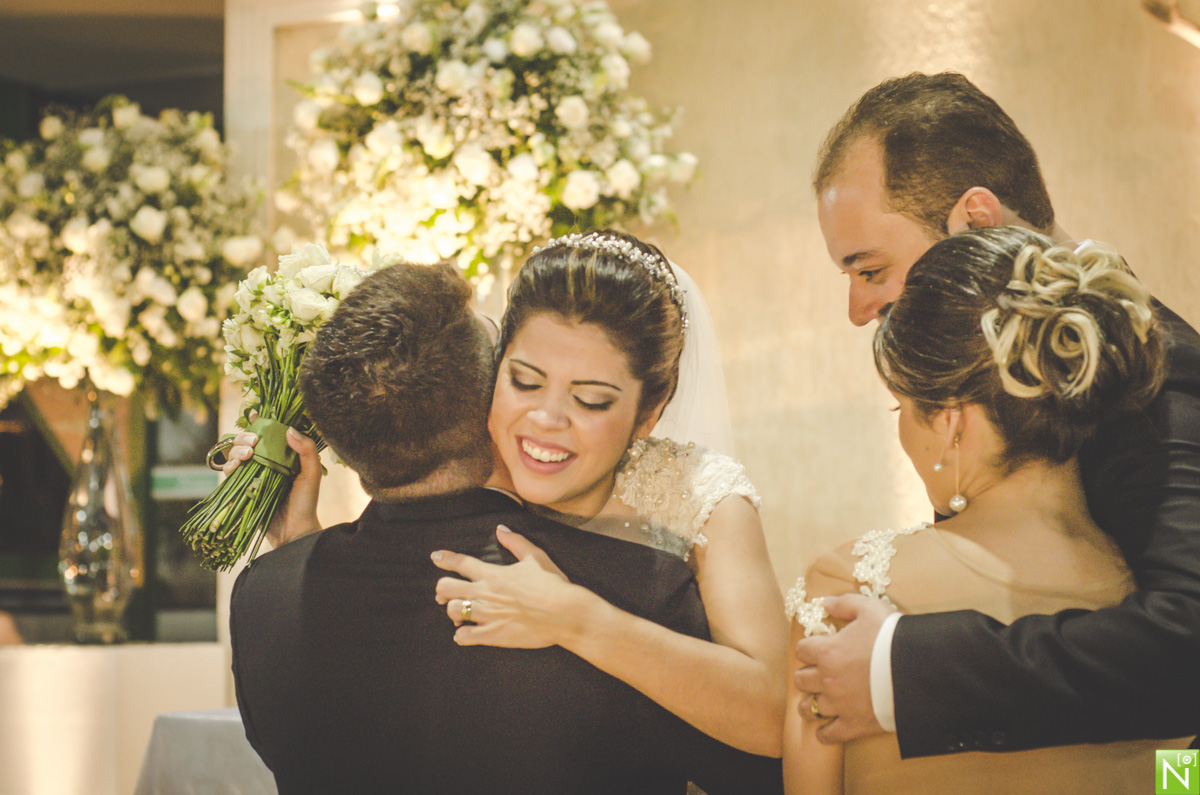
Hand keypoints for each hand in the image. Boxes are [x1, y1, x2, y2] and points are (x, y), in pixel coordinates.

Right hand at [222, 425, 322, 546]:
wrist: (294, 532)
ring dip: (237, 450)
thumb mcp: (312, 474)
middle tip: (253, 442)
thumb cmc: (306, 502)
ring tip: (247, 455)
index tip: (255, 414)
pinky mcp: (241, 489)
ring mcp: (252, 476)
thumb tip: (289, 430)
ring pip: (235, 455)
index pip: (268, 434)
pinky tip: (237, 466)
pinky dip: (230, 466)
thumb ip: (306, 451)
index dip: (259, 423)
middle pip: (247, 442)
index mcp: (282, 457)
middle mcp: (265, 463)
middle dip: (245, 437)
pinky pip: (230, 474)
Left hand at [431, 526, 580, 648]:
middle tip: (447, 593)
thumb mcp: (536, 557)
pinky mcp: (492, 635)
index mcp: (493, 573)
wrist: (565, 613)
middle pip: (446, 588)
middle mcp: (485, 593)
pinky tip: (468, 632)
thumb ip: (516, 542)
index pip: (460, 562)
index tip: (435, 557)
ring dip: (454, 611)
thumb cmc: (553, 584)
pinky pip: (463, 637)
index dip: (444, 558)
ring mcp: (487, 615)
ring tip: (461, 613)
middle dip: (442, 589)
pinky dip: (462, 635)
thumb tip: (501, 530)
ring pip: (452, 611)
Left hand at [793, 594, 892, 742]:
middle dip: (807, 675)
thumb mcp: (869, 608)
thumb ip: (843, 603)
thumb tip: (824, 603)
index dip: (808, 648)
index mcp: (828, 651)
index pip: (801, 650)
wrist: (917, 669)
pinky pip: (828, 734)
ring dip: (809, 704)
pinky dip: (824, 732)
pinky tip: (826, 728)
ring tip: (816, 701)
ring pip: (807, 708)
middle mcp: (827, 679)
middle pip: (801, 679)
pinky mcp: (853, 725)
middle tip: (817, 674)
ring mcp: (839, 704)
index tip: (816, 650)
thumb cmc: (893, 636)